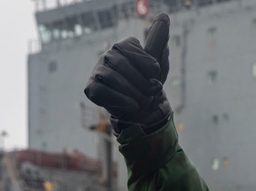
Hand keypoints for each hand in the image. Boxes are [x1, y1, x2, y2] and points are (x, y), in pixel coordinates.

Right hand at [84, 13, 171, 133]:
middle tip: (153, 90)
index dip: (146, 63)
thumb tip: (164, 16)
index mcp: (123, 46)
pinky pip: (103, 91)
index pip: (130, 47)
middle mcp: (108, 55)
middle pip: (121, 63)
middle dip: (142, 81)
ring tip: (142, 100)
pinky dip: (121, 100)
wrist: (141, 111)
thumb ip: (158, 41)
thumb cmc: (148, 85)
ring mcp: (98, 70)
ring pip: (112, 78)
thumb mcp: (156, 65)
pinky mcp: (92, 88)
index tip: (156, 74)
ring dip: (133, 92)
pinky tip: (132, 105)